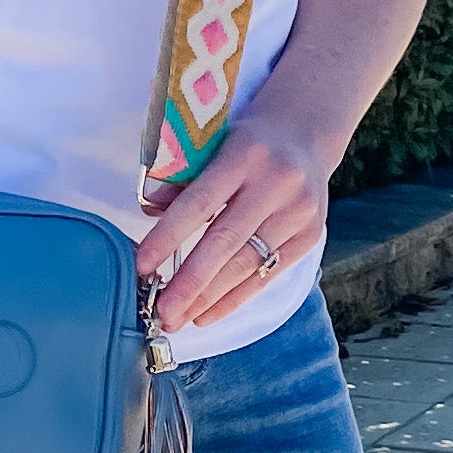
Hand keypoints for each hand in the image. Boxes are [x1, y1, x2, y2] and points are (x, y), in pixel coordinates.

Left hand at [135, 107, 331, 333]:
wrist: (307, 133)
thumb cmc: (248, 141)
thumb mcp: (214, 143)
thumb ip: (184, 177)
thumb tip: (149, 211)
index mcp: (245, 155)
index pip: (201, 203)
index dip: (169, 237)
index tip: (142, 267)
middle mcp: (276, 184)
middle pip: (226, 242)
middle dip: (190, 283)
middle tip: (162, 313)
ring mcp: (298, 212)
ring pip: (247, 264)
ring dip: (209, 299)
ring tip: (178, 319)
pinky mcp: (310, 235)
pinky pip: (267, 275)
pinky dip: (235, 298)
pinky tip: (207, 314)